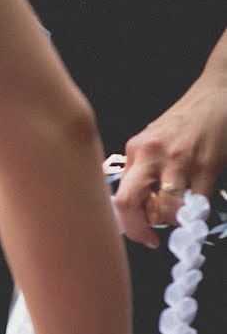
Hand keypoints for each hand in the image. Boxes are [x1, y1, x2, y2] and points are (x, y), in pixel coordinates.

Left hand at [114, 78, 226, 247]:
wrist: (219, 95)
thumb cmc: (185, 122)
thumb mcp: (152, 141)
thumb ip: (142, 170)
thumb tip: (134, 209)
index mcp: (135, 150)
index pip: (117, 195)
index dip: (124, 222)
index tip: (137, 234)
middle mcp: (151, 154)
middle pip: (129, 203)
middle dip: (138, 229)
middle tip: (150, 239)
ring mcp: (178, 159)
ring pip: (165, 208)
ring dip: (171, 222)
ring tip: (178, 217)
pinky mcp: (206, 164)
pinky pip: (196, 202)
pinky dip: (195, 214)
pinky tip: (196, 211)